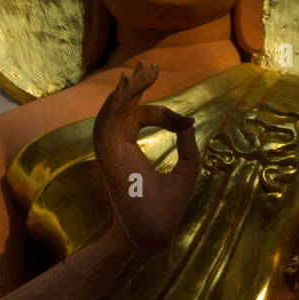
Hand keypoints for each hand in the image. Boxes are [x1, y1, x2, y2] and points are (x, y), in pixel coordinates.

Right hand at [92, 61, 199, 258]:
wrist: (151, 235)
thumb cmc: (164, 211)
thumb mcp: (185, 172)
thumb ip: (188, 148)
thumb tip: (190, 124)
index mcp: (129, 150)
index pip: (140, 118)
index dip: (163, 113)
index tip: (184, 122)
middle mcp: (117, 146)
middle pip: (122, 107)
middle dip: (136, 84)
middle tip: (149, 65)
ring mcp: (110, 149)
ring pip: (113, 109)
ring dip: (127, 89)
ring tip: (143, 70)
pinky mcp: (107, 154)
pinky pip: (108, 120)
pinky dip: (116, 102)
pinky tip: (127, 85)